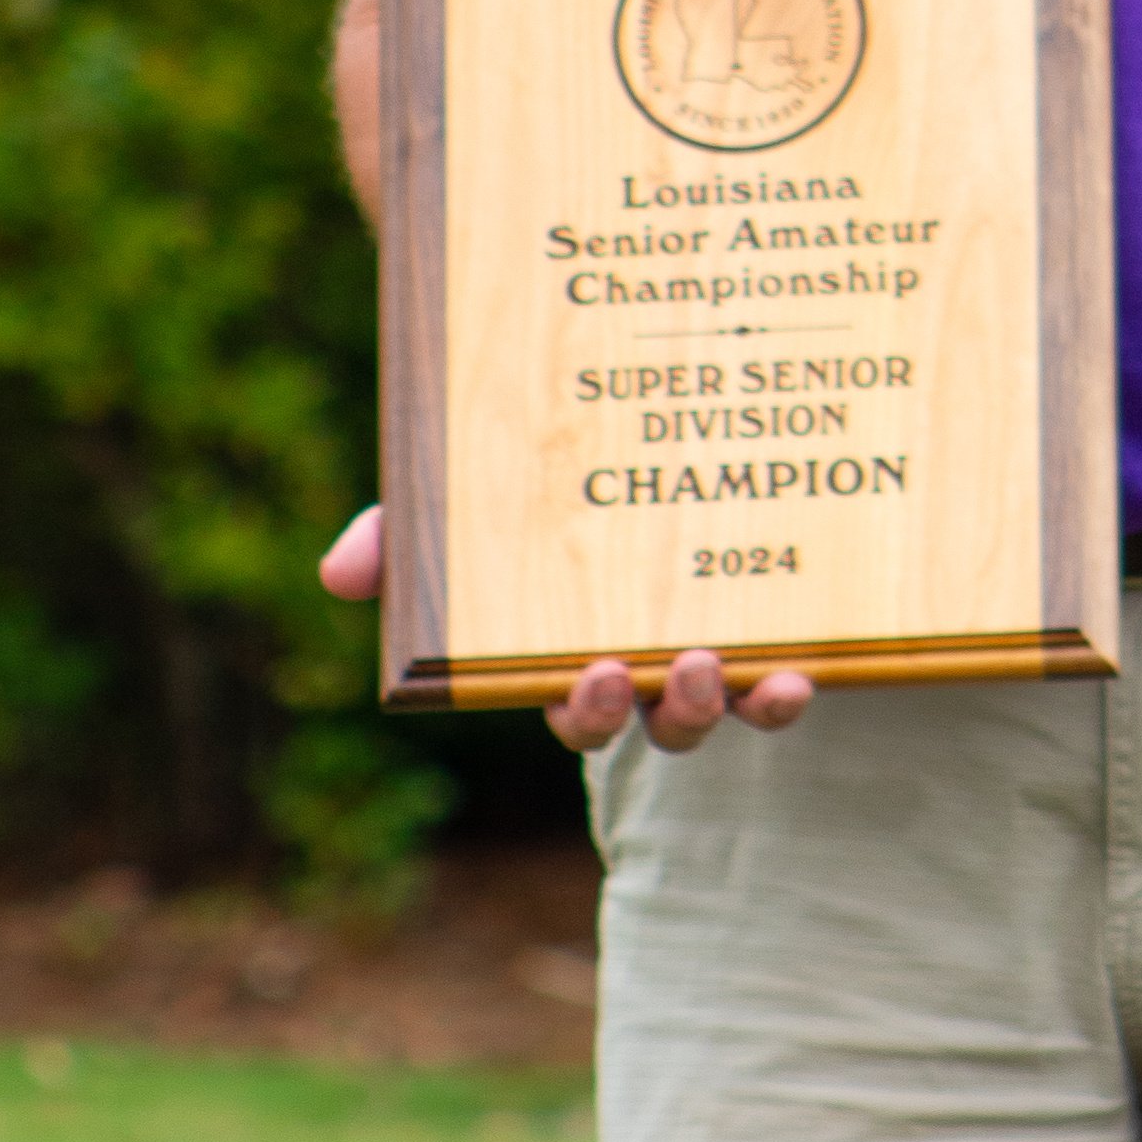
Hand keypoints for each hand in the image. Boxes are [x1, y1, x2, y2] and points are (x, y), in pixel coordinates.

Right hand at [315, 511, 816, 754]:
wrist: (676, 418)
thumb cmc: (543, 478)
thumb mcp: (466, 496)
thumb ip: (404, 532)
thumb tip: (339, 574)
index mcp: (571, 648)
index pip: (569, 703)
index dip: (581, 707)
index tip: (589, 672)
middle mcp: (644, 665)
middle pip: (643, 723)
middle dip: (647, 711)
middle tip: (648, 669)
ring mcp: (715, 653)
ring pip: (712, 712)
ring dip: (716, 706)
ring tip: (716, 664)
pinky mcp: (778, 628)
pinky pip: (781, 682)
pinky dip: (789, 692)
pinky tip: (802, 675)